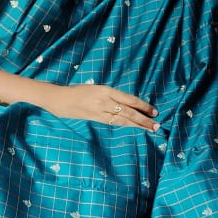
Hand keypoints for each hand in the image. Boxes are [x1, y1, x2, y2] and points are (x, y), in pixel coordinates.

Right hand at [39, 83, 158, 131]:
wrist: (60, 99)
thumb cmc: (79, 91)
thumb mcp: (97, 89)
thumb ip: (111, 96)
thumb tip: (128, 104)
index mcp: (106, 90)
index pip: (129, 99)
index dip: (142, 106)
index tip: (154, 111)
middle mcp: (104, 100)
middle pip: (128, 111)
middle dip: (144, 119)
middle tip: (156, 125)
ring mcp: (99, 111)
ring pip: (122, 119)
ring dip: (137, 124)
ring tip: (149, 128)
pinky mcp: (95, 118)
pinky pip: (113, 122)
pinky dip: (125, 125)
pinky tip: (134, 127)